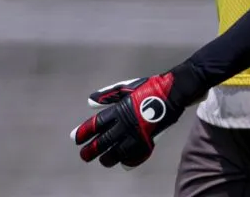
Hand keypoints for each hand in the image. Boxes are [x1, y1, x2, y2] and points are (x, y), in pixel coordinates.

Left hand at [70, 72, 186, 168]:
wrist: (173, 93)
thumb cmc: (148, 88)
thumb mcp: (126, 88)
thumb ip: (107, 96)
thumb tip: (89, 102)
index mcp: (118, 111)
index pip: (95, 126)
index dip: (83, 133)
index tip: (76, 139)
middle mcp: (125, 125)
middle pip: (102, 143)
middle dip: (90, 151)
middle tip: (84, 155)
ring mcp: (137, 135)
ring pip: (116, 153)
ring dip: (107, 158)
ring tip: (103, 160)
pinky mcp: (149, 141)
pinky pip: (135, 156)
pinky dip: (127, 160)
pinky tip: (123, 162)